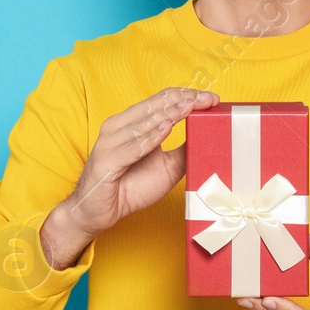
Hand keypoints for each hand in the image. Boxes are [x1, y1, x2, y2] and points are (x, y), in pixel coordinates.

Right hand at [40, 87, 218, 268]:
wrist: (98, 213)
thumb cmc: (130, 188)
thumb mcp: (167, 168)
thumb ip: (183, 151)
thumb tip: (208, 139)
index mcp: (131, 123)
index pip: (161, 101)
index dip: (186, 96)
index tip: (212, 99)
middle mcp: (119, 126)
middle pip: (154, 106)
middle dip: (183, 101)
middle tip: (208, 99)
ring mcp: (110, 142)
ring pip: (143, 124)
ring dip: (168, 114)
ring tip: (189, 107)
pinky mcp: (106, 161)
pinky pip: (131, 148)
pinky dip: (149, 139)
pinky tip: (165, 130)